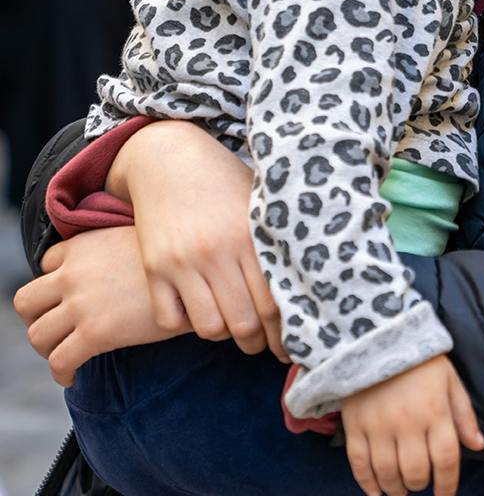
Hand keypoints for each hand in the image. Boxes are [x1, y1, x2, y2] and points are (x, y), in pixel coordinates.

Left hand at [13, 227, 189, 385]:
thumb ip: (116, 246)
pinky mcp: (95, 333)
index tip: (70, 295)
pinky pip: (59, 361)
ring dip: (47, 347)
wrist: (204, 277)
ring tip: (64, 353)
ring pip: (37, 335)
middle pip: (27, 302)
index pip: (48, 262)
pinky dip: (61, 373)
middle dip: (37, 317)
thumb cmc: (181, 256)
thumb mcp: (142, 237)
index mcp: (85, 245)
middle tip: (56, 327)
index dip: (57, 280)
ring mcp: (82, 304)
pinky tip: (73, 375)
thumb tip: (117, 260)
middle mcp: (74, 273)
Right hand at [111, 120, 285, 360]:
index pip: (275, 302)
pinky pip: (169, 319)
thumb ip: (278, 237)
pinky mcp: (153, 267)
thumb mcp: (258, 200)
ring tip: (233, 329)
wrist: (167, 157)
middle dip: (258, 343)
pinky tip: (198, 312)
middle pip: (245, 322)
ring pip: (209, 327)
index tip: (293, 343)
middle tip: (264, 345)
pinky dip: (185, 324)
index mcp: (250, 235)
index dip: (286, 332)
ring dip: (224, 336)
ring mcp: (182, 261)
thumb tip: (312, 278)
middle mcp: (217, 251)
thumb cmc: (223, 180)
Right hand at [341, 354, 483, 495]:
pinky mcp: (355, 425)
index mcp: (434, 410)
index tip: (446, 495)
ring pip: (388, 474)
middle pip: (415, 472)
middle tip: (420, 483)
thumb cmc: (419, 359)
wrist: (376, 335)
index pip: (446, 460)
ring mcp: (378, 426)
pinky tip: (376, 491)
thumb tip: (478, 446)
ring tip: (401, 489)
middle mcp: (407, 422)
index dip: (447, 485)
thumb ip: (464, 414)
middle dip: (420, 484)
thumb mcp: (449, 379)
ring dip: (396, 489)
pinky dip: (367, 484)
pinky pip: (359, 465)